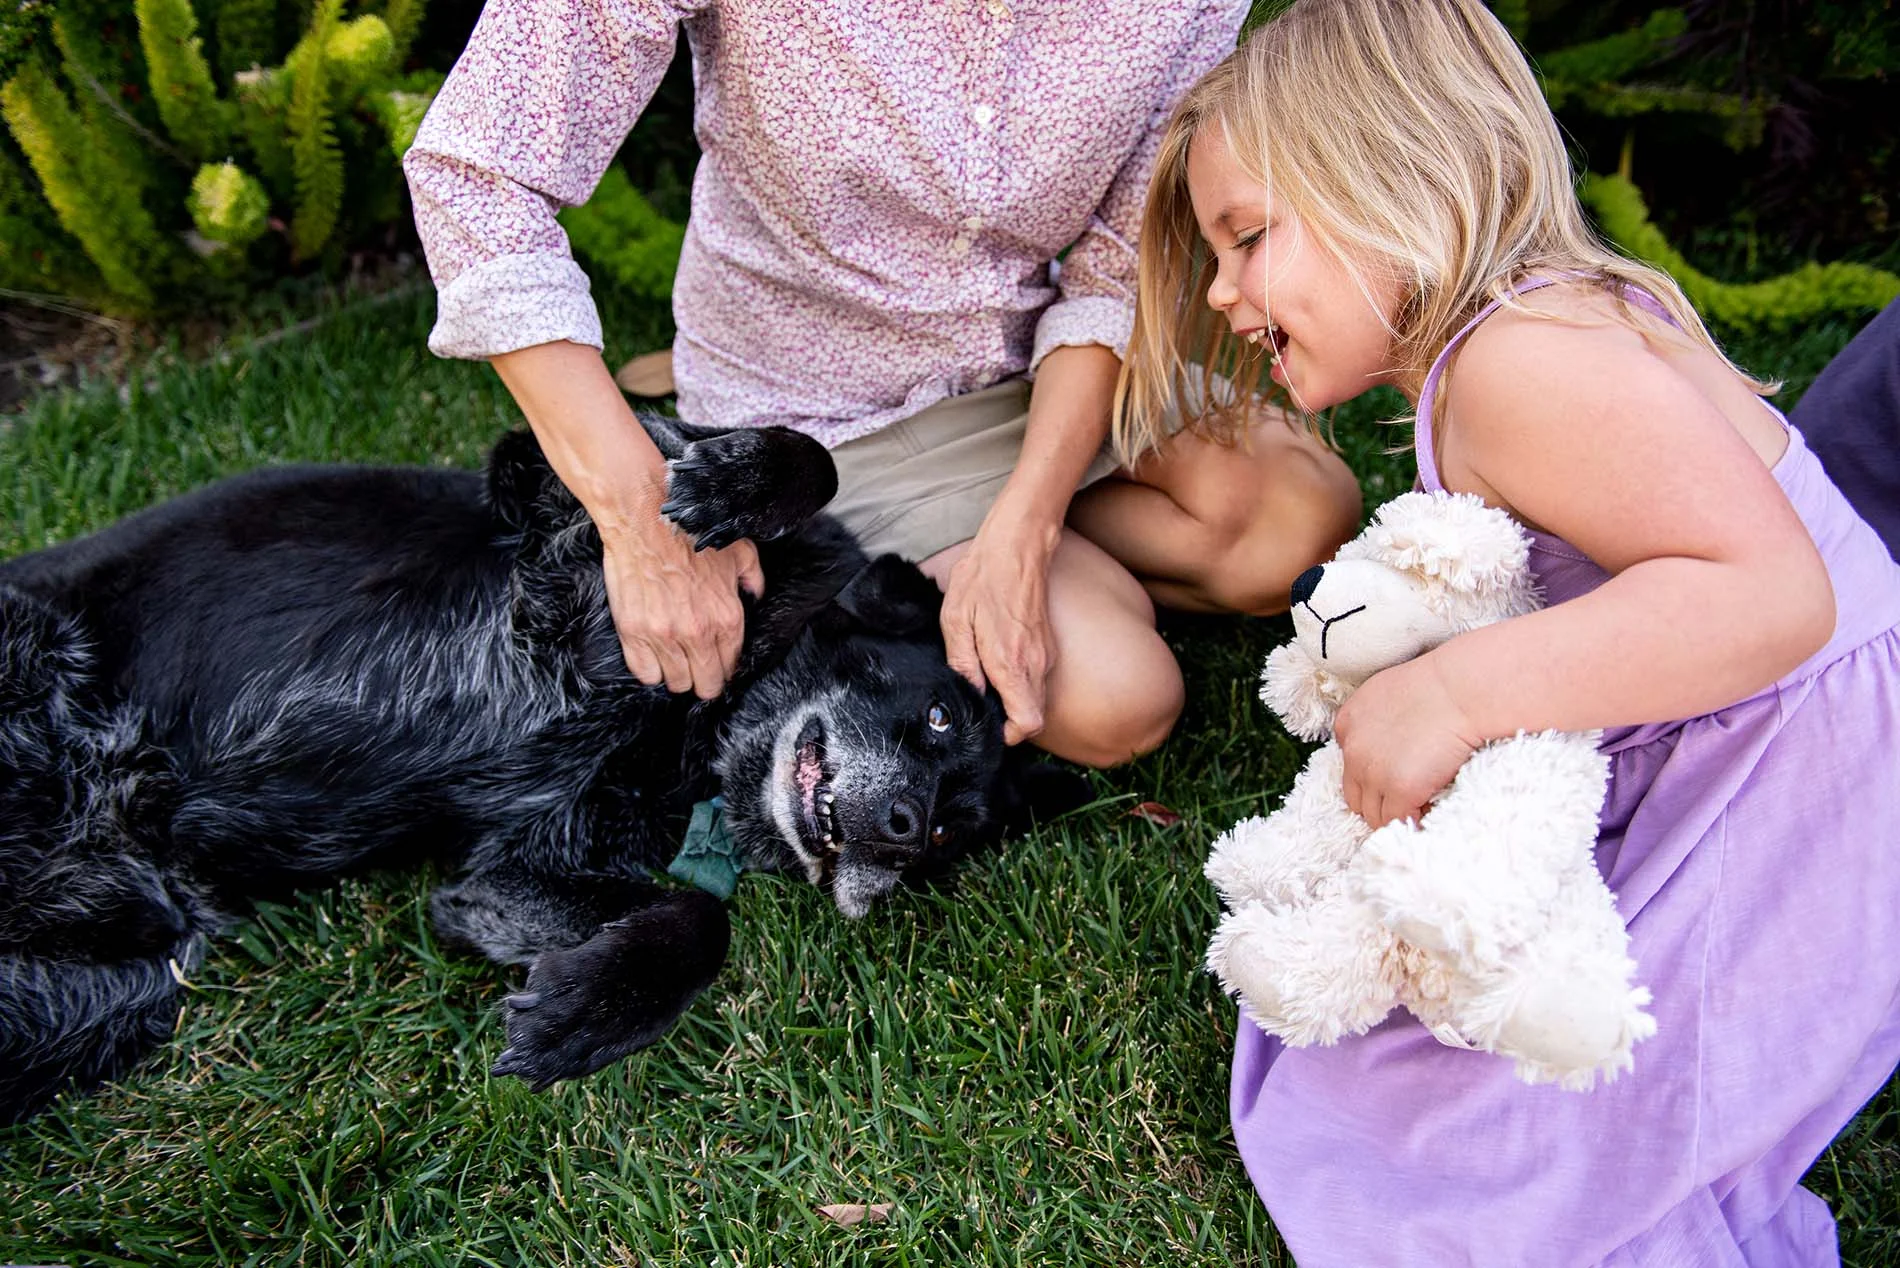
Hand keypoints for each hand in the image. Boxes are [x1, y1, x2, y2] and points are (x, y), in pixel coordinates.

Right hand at [601, 513, 763, 699]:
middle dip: (705, 680)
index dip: (725, 668)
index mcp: (727, 617)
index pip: (732, 666)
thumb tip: (756, 594)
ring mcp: (664, 636)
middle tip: (697, 668)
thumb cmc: (690, 532)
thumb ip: (752, 578)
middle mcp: (699, 633)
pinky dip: (650, 669)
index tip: (717, 662)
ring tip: (674, 657)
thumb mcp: (739, 551)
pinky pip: (644, 673)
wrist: (646, 519)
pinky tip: (653, 654)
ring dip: (676, 673)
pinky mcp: (634, 633)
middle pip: (706, 685)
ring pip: (675, 683)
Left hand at [939, 522, 1060, 745]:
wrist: (1017, 546)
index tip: (986, 723)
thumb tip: (968, 695)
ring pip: (1034, 697)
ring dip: (1012, 699)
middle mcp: (1036, 664)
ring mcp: (1046, 654)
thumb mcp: (956, 620)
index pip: (1028, 723)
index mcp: (1011, 663)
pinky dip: (1019, 682)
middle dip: (1007, 718)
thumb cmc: (983, 578)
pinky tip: (995, 660)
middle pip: (1033, 716)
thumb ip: (962, 664)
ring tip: (984, 677)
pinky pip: (1036, 678)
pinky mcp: (1047, 645)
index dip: (1008, 733)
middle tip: (979, 701)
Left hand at [1333, 654, 1482, 828]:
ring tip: (1417, 809)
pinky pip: (1398, 821)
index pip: (1348, 766)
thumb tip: (1386, 742)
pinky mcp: (1400, 790)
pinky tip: (1427, 812)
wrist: (1460, 691)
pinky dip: (1411, 821)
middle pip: (1355, 796)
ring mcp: (1374, 774)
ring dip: (1394, 816)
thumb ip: (1374, 719)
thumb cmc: (1435, 685)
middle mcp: (1354, 752)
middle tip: (1404, 801)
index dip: (1371, 776)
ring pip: (1373, 815)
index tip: (1391, 779)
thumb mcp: (1385, 692)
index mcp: (1347, 724)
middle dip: (1377, 802)